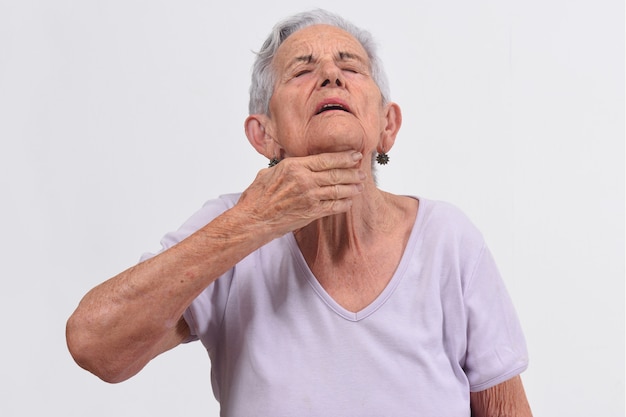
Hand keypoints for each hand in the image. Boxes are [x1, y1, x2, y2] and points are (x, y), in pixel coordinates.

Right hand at [236, 150, 365, 235]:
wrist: (253, 220)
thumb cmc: (257, 197)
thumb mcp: (269, 173)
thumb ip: (286, 167)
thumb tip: (296, 164)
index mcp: (294, 166)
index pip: (326, 159)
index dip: (344, 157)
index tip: (355, 155)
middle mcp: (304, 180)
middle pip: (335, 173)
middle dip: (352, 172)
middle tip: (362, 171)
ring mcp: (309, 197)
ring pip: (337, 190)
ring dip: (351, 187)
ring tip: (359, 185)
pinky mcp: (310, 213)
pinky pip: (333, 207)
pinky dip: (343, 204)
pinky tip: (349, 201)